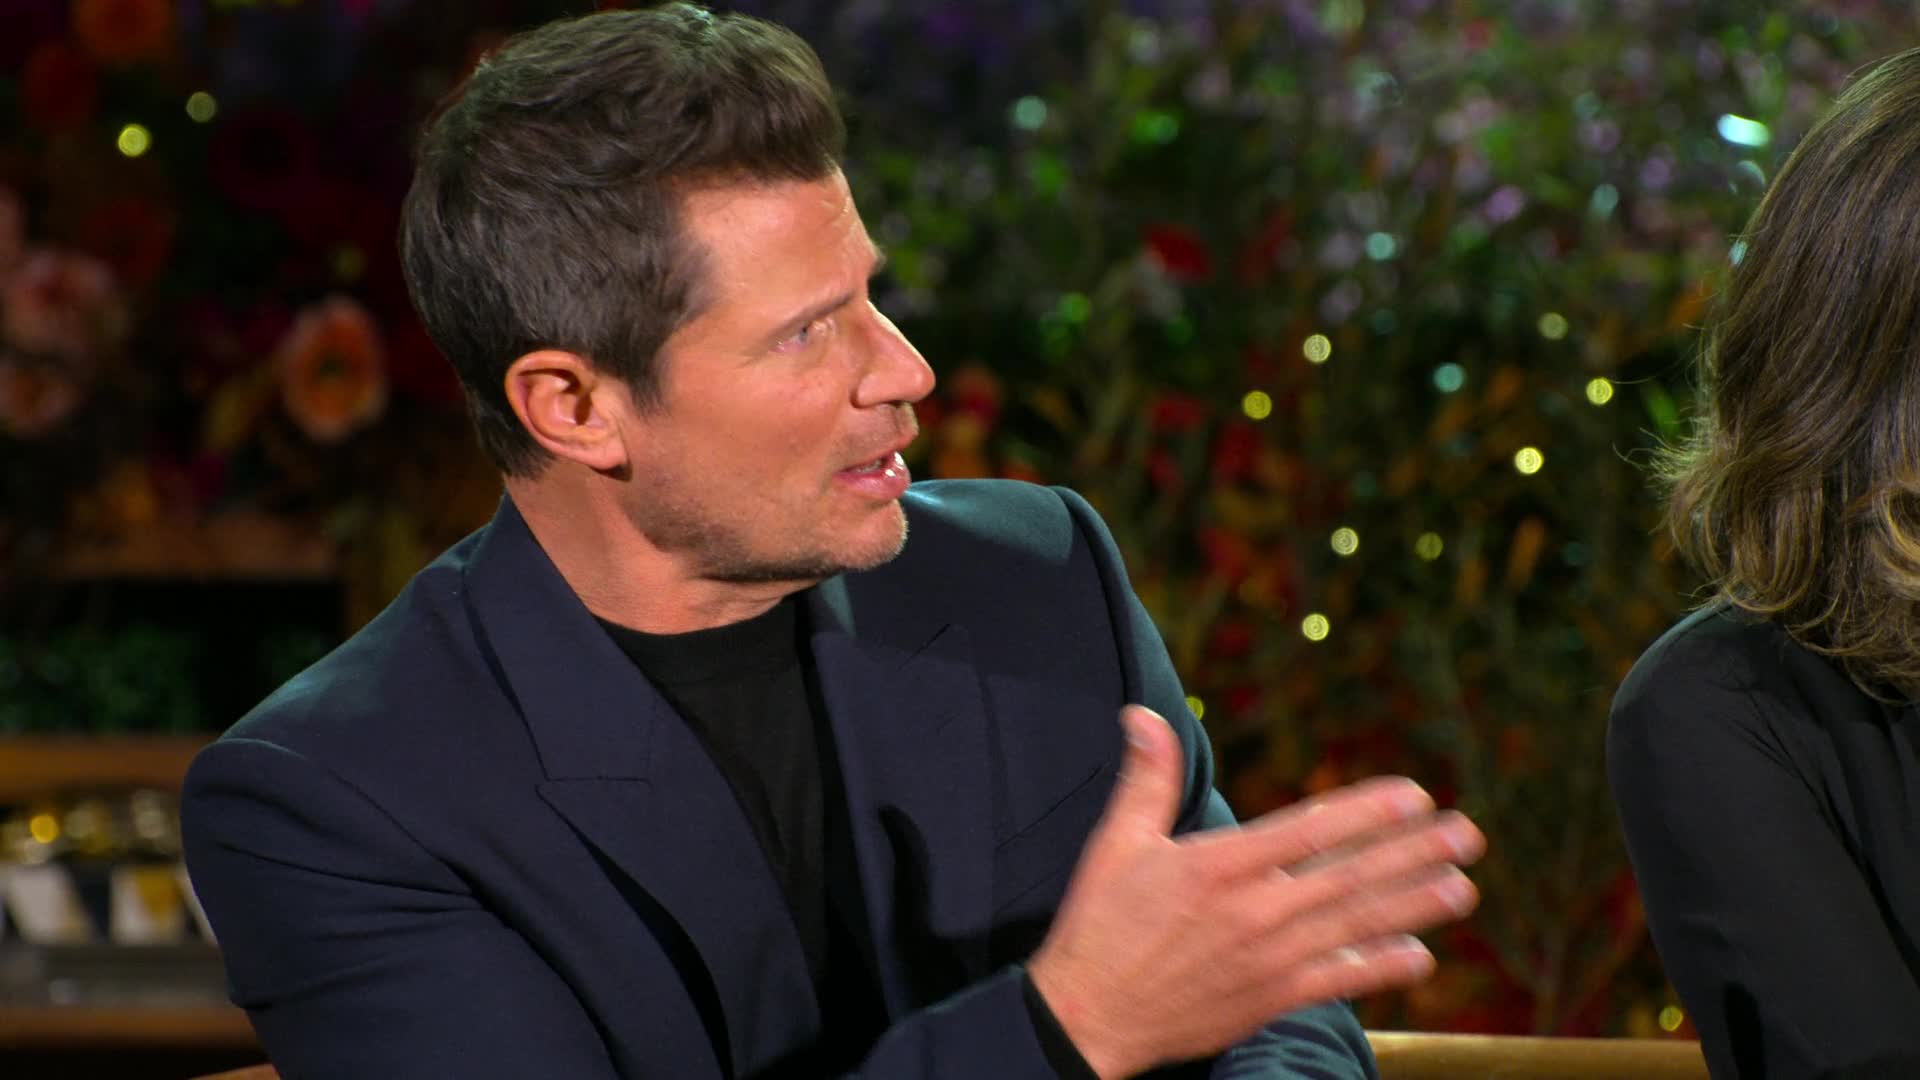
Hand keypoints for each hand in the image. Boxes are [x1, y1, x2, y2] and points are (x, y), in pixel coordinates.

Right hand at [1027, 705, 1484, 1079]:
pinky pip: (1337, 981)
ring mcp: (1266, 960)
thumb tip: (1141, 716)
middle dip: (1413, 854)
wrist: (1089, 1018)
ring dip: (1414, 906)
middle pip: (1347, 876)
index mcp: (1217, 866)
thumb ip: (1144, 780)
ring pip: (1355, 927)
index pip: (1308, 830)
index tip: (1414, 797)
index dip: (1367, 813)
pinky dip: (1379, 968)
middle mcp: (1252, 911)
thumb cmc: (1100, 926)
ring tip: (1462, 887)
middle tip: (1466, 834)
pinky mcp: (1268, 999)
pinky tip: (1419, 954)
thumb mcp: (1115, 845)